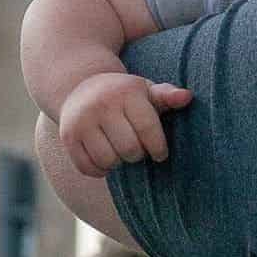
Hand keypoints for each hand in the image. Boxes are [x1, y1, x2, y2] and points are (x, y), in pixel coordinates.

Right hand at [58, 71, 192, 176]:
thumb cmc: (123, 94)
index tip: (160, 153)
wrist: (81, 86)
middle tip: (138, 149)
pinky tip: (105, 157)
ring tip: (121, 151)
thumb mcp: (144, 90)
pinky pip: (88, 168)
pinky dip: (100, 170)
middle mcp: (103, 104)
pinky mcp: (68, 137)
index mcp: (126, 91)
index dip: (158, 147)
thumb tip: (187, 97)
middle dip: (138, 154)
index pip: (147, 128)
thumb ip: (166, 95)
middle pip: (129, 149)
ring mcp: (82, 120)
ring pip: (108, 161)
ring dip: (119, 162)